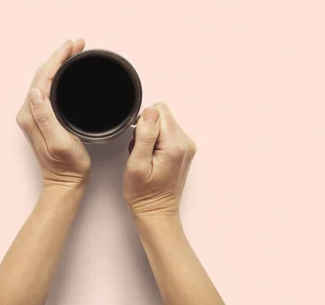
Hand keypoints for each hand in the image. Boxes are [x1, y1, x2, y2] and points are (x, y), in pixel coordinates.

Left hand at [16, 39, 90, 189]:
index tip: (73, 46)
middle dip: (59, 56)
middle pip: (42, 75)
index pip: (42, 77)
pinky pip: (48, 89)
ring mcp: (34, 115)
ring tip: (74, 52)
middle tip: (77, 44)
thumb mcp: (59, 141)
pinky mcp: (41, 118)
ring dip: (58, 64)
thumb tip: (36, 91)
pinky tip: (68, 72)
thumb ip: (46, 116)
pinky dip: (58, 75)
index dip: (58, 58)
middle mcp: (28, 113)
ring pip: (44, 80)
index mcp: (31, 115)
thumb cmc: (68, 166)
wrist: (65, 183)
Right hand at [123, 102, 196, 218]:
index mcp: (175, 144)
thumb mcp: (137, 164)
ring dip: (151, 138)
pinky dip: (156, 144)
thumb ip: (145, 135)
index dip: (143, 124)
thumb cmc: (144, 195)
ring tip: (147, 159)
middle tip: (142, 154)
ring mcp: (187, 147)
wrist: (157, 213)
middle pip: (162, 116)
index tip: (140, 143)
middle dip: (147, 131)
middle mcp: (186, 143)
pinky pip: (166, 134)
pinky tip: (152, 160)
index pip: (158, 110)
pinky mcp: (184, 151)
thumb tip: (150, 112)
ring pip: (163, 124)